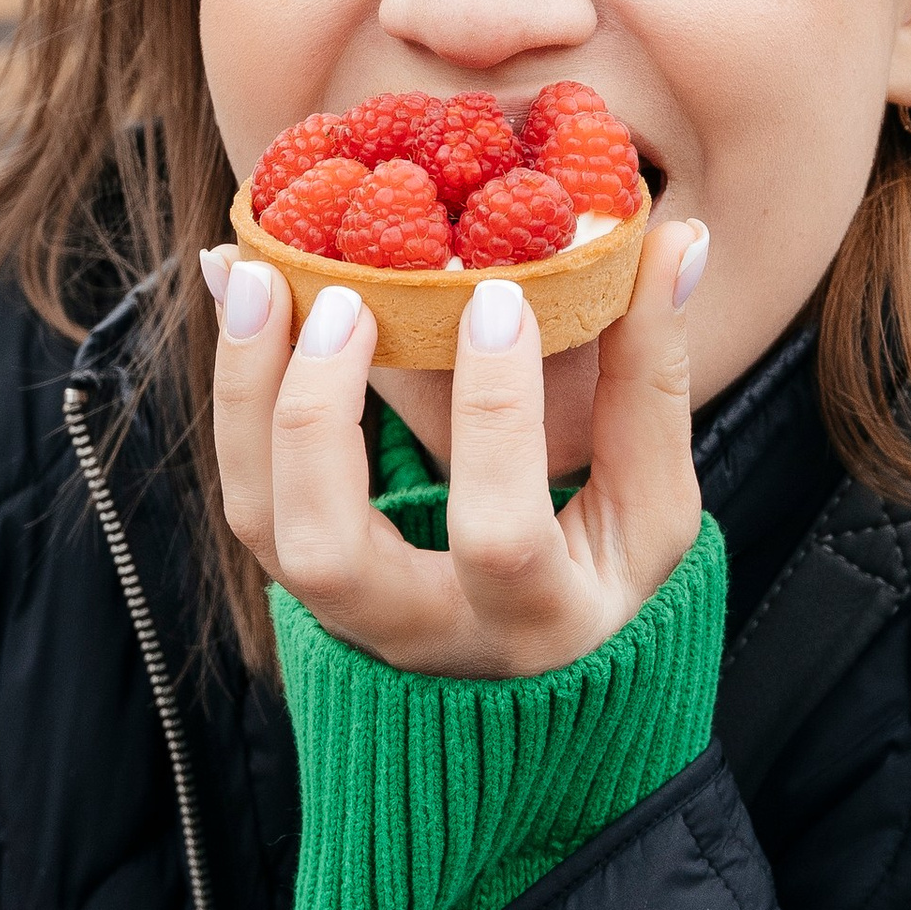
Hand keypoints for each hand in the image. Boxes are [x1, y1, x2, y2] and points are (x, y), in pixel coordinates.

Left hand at [211, 218, 708, 679]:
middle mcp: (424, 634)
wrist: (526, 669)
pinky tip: (242, 288)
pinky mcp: (299, 572)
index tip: (498, 300)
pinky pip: (245, 486)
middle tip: (346, 300)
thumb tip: (677, 240)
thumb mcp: (651, 500)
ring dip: (248, 394)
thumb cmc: (603, 574)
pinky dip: (233, 386)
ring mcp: (346, 613)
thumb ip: (653, 378)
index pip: (499, 538)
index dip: (495, 418)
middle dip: (319, 418)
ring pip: (261, 522)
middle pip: (329, 555)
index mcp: (536, 620)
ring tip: (262, 277)